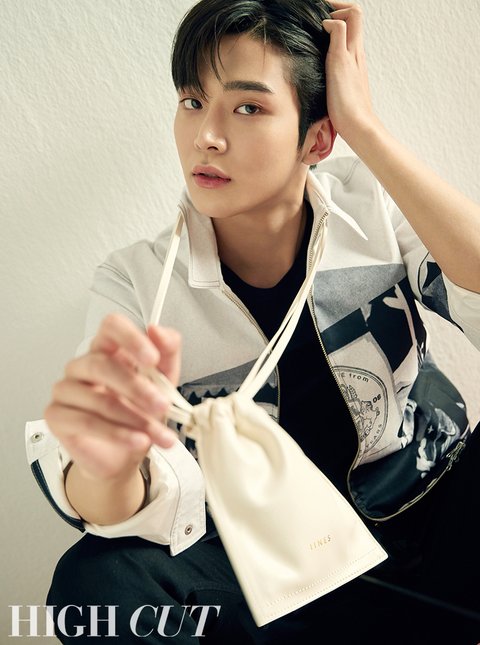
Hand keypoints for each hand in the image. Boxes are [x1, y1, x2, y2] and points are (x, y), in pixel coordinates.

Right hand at [44, 313, 181, 481]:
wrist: (125, 456)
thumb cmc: (139, 414)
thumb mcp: (165, 382)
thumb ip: (168, 353)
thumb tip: (158, 331)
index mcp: (108, 349)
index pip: (111, 327)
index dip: (131, 339)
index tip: (152, 359)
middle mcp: (83, 365)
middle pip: (103, 365)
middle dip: (137, 388)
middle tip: (162, 405)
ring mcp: (66, 389)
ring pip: (98, 399)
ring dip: (134, 418)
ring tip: (156, 432)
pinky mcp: (57, 416)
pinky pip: (87, 422)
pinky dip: (118, 434)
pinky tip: (138, 441)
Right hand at [322, 2, 379, 144]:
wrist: (356, 126)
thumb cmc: (347, 100)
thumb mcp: (339, 62)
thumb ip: (337, 36)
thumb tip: (331, 20)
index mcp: (354, 48)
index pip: (353, 12)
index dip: (338, 6)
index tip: (320, 11)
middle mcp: (356, 54)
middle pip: (352, 22)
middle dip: (336, 13)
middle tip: (317, 18)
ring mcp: (354, 67)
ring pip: (347, 39)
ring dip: (333, 31)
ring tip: (316, 34)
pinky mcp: (348, 80)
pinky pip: (342, 55)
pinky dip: (332, 48)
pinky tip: (321, 57)